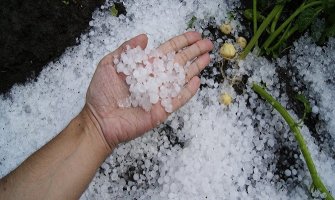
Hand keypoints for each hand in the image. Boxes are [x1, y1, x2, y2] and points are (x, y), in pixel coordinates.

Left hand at [84, 32, 212, 149]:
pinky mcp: (162, 110)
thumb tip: (144, 37)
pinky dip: (188, 91)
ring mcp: (160, 95)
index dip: (181, 42)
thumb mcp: (109, 64)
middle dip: (194, 52)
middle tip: (208, 43)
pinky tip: (197, 81)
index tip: (194, 35)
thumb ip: (126, 50)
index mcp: (144, 66)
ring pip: (181, 78)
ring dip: (195, 67)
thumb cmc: (101, 93)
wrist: (99, 120)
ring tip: (208, 57)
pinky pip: (178, 99)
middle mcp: (155, 78)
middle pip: (178, 62)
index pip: (167, 51)